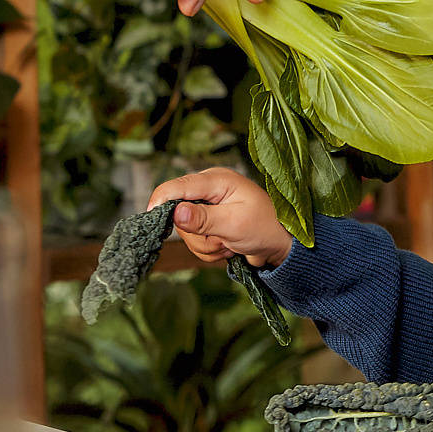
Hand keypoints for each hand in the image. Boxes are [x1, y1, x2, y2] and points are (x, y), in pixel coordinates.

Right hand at [148, 168, 291, 268]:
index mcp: (216, 181)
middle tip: (222, 239)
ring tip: (229, 243)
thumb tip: (176, 212)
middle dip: (199, 235)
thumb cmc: (265, 227)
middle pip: (179, 215)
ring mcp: (208, 208)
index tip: (151, 216)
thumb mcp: (235, 223)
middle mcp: (208, 191)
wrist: (281, 246)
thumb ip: (204, 218)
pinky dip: (210, 250)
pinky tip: (228, 247)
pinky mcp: (209, 223)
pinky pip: (196, 242)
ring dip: (207, 245)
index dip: (162, 199)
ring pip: (187, 233)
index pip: (178, 186)